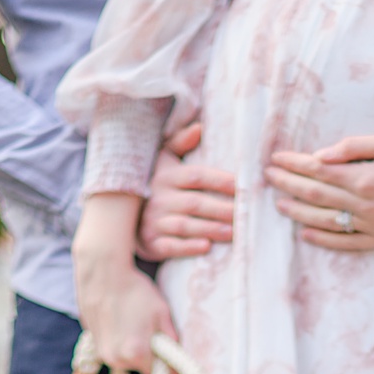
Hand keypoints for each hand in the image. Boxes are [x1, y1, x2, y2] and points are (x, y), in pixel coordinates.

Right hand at [73, 192, 173, 373]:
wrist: (102, 272)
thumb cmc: (136, 291)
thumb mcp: (162, 315)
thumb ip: (172, 342)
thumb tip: (179, 364)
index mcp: (135, 354)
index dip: (169, 366)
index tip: (173, 356)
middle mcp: (115, 358)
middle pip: (142, 367)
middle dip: (150, 354)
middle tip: (152, 330)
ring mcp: (101, 351)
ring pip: (127, 359)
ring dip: (134, 348)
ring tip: (134, 322)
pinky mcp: (93, 342)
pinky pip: (113, 348)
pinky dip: (119, 340)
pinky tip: (121, 320)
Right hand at [138, 121, 235, 260]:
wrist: (127, 216)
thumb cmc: (157, 185)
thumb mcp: (163, 160)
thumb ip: (180, 142)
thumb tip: (200, 126)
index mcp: (166, 175)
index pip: (196, 176)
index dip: (220, 181)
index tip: (244, 188)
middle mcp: (159, 197)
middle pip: (195, 203)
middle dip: (222, 209)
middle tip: (246, 216)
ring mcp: (153, 220)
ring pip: (185, 225)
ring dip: (211, 229)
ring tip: (234, 232)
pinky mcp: (151, 242)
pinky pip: (170, 246)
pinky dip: (188, 247)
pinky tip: (206, 247)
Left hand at [263, 123, 373, 251]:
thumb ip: (353, 146)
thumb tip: (321, 155)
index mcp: (365, 178)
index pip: (317, 171)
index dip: (293, 164)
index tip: (274, 158)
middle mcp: (366, 205)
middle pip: (315, 196)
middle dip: (288, 185)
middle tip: (267, 177)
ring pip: (325, 222)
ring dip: (298, 213)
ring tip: (278, 204)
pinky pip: (348, 244)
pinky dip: (325, 241)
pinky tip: (306, 235)